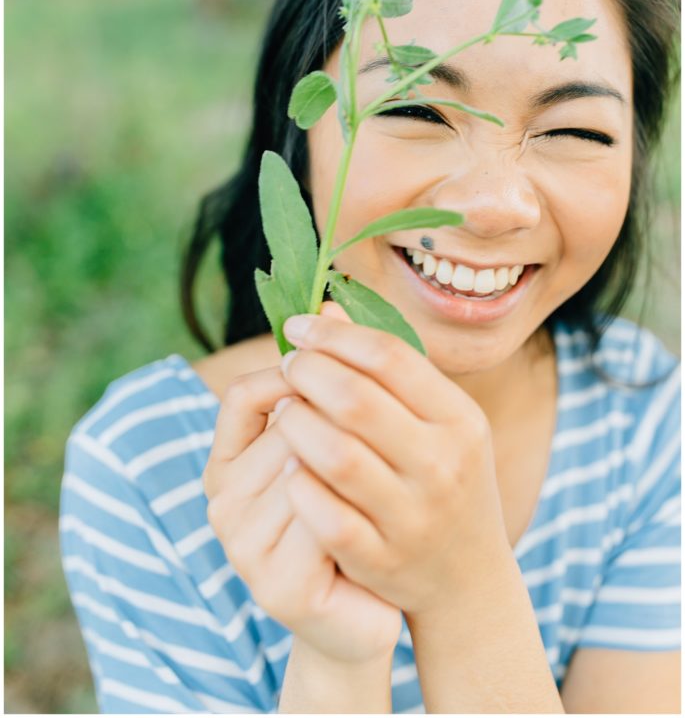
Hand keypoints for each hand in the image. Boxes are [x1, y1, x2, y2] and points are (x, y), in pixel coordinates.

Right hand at [203, 362, 401, 663]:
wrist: (359, 608)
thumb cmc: (347, 510)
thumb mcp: (330, 442)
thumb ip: (324, 383)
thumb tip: (331, 301)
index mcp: (226, 461)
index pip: (244, 394)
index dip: (296, 374)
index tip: (347, 371)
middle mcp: (222, 501)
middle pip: (282, 427)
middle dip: (339, 415)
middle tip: (388, 423)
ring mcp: (243, 548)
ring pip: (304, 470)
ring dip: (355, 459)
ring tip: (391, 461)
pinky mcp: (277, 588)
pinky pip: (322, 524)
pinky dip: (358, 507)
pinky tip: (386, 503)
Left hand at [276, 303, 510, 618]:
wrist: (469, 579)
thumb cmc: (444, 479)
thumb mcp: (437, 420)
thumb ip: (386, 368)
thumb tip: (325, 309)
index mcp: (460, 420)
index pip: (390, 356)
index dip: (335, 335)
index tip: (299, 326)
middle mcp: (443, 466)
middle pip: (357, 400)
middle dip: (308, 372)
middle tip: (286, 363)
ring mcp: (414, 517)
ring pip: (337, 455)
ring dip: (297, 423)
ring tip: (281, 408)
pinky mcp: (383, 560)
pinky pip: (328, 516)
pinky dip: (299, 486)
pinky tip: (286, 466)